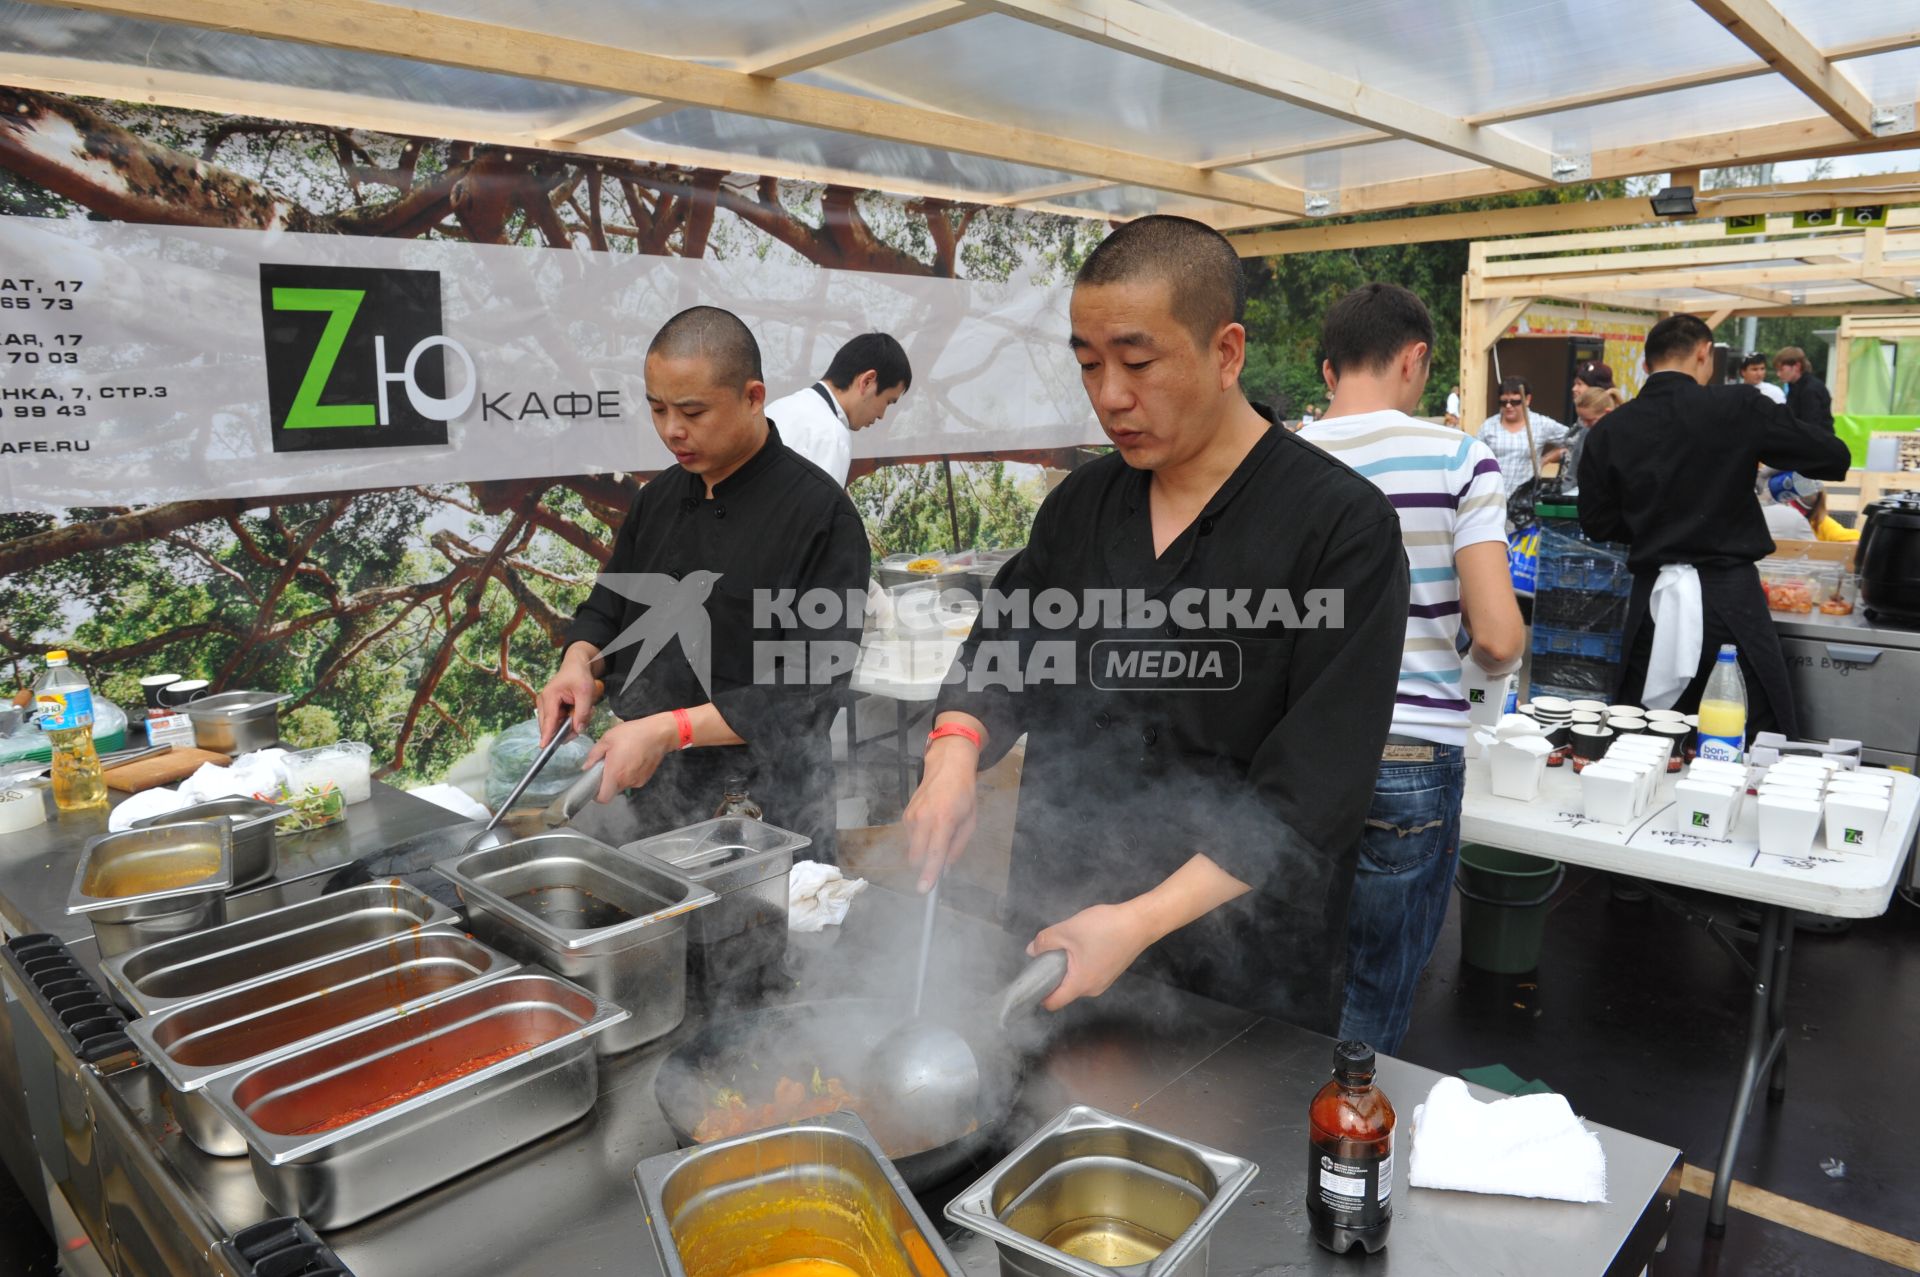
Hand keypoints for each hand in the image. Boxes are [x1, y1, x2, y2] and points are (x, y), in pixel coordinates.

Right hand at [537, 646, 598, 741]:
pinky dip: (569, 719)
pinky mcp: (550, 708)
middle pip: (551, 725)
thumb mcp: (585, 693)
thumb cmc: (580, 676)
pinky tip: (578, 711)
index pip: (549, 720)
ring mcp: (546, 705)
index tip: (544, 747)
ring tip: (583, 711)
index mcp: (550, 696)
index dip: (548, 734)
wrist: (576, 666)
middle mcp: (544, 702)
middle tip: (584, 720)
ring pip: (556, 724)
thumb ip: (582, 713)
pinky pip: (559, 721)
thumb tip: (577, 730)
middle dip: (568, 728)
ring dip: (571, 723)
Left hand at [583, 714, 675, 803]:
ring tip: (622, 759)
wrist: (659, 733)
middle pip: (612, 790)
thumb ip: (594, 755)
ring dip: (619, 776)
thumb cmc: (632, 734)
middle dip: (607, 780)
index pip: (603, 798)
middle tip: (607, 765)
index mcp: (615, 773)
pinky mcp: (646, 778)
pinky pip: (632, 780)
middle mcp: (626, 781)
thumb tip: (586, 767)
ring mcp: (638, 781)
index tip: (594, 784)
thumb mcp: (607, 739)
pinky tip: (632, 759)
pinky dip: (629, 774)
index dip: (596, 795)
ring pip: (622, 785)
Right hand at [903, 737, 978, 892]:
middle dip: (925, 866)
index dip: (928, 874)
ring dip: (924, 851)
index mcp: (943, 821)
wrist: (947, 768)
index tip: (924, 890)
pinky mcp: (905, 815)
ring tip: (940, 832)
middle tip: (940, 861)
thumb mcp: (970, 823)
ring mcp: (911, 817)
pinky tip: (931, 826)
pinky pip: (910, 839)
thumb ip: (957, 848)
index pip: (933, 854)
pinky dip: (920, 840)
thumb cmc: (963, 794)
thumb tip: (945, 870)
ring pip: (912, 849)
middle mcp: (922, 819)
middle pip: (916, 857)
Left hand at [1026, 902, 1157, 1011]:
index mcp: (1080, 984)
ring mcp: (1104, 982)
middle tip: (1048, 952)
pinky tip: (1083, 943)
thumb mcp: (1067, 930)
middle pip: (1064, 990)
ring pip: (1076, 980)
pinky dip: (1080, 963)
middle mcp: (1093, 989)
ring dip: (1067, 966)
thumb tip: (1032, 951)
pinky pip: (1088, 973)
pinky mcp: (1111, 972)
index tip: (1030, 979)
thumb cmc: (1104, 928)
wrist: (1140, 922)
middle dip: (1052, 974)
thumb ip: (1045, 942)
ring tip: (1067, 943)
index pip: (1053, 1003)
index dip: (1038, 994)